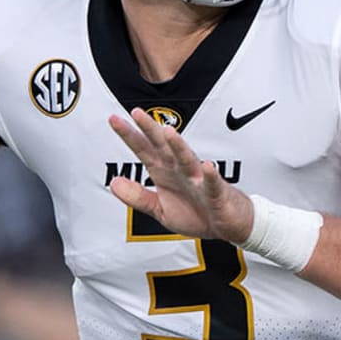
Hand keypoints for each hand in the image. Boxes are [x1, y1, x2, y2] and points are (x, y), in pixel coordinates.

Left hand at [107, 107, 252, 242]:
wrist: (227, 226)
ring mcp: (199, 179)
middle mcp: (180, 170)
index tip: (113, 119)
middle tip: (136, 113)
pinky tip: (208, 167)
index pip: (144, 149)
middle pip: (163, 146)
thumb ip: (136, 196)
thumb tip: (113, 183)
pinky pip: (213, 183)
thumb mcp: (160, 209)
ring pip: (187, 159)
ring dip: (178, 146)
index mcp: (164, 171)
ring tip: (169, 133)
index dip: (128, 135)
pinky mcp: (216, 193)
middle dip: (150, 129)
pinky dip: (211, 176)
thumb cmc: (196, 213)